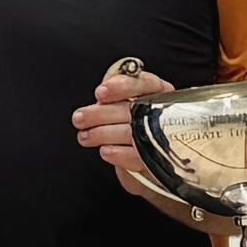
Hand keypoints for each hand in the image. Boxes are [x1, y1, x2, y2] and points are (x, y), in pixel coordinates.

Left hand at [75, 69, 203, 223]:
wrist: (154, 163)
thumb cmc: (138, 126)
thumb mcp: (127, 103)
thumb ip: (118, 91)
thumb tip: (104, 88)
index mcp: (160, 93)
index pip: (145, 83)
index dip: (121, 86)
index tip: (101, 93)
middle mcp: (166, 113)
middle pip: (135, 109)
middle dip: (101, 114)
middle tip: (80, 118)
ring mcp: (166, 139)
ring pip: (133, 133)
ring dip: (103, 134)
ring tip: (85, 136)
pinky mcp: (161, 163)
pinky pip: (138, 158)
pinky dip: (118, 154)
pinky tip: (105, 151)